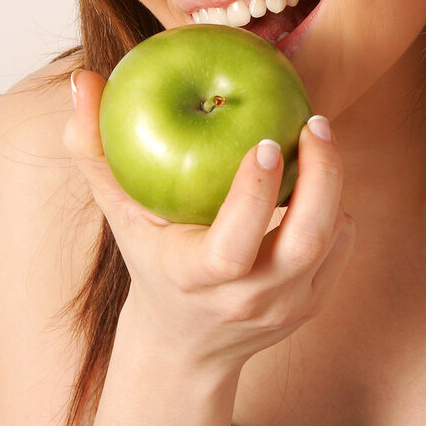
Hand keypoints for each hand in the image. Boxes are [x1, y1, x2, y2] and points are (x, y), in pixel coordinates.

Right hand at [64, 69, 355, 375]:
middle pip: (305, 244)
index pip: (232, 249)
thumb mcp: (117, 211)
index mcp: (196, 279)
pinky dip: (336, 208)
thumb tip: (84, 79)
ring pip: (330, 242)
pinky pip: (341, 249)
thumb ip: (94, 149)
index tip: (266, 142)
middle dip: (321, 177)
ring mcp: (287, 307)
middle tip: (315, 121)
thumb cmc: (150, 259)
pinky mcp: (313, 305)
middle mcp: (248, 301)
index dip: (254, 196)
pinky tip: (321, 174)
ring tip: (319, 133)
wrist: (187, 345)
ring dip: (332, 183)